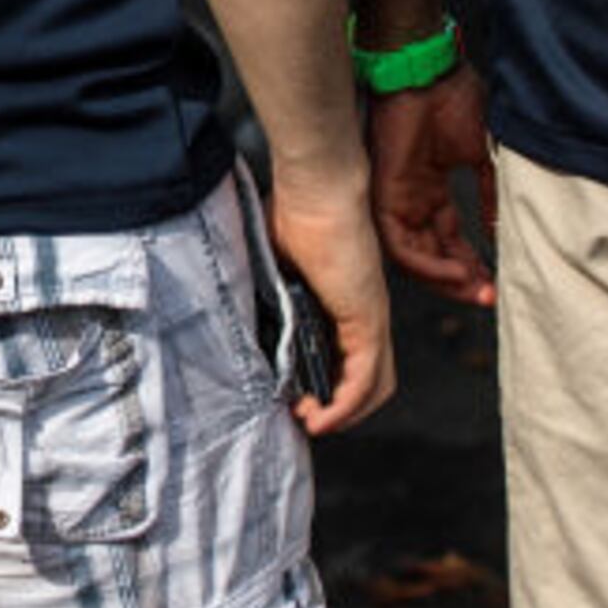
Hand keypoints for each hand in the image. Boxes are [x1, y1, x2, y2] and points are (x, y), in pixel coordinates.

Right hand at [267, 166, 394, 435]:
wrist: (318, 187)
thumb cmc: (294, 213)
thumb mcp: (270, 263)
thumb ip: (262, 292)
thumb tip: (234, 314)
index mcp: (341, 301)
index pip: (342, 356)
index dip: (320, 383)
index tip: (288, 394)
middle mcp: (363, 315)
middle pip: (364, 381)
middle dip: (332, 407)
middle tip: (296, 413)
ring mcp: (371, 320)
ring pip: (373, 388)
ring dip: (342, 414)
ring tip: (307, 420)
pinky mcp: (370, 321)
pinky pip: (365, 380)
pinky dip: (344, 408)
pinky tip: (318, 418)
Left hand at [367, 69, 495, 306]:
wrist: (428, 71)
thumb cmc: (453, 99)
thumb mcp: (482, 155)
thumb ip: (490, 193)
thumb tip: (503, 229)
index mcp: (432, 188)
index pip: (450, 239)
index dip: (472, 263)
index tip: (496, 282)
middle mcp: (413, 198)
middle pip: (433, 254)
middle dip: (461, 280)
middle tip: (488, 297)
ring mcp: (397, 198)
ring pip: (415, 257)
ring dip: (444, 280)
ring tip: (476, 291)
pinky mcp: (385, 195)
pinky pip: (399, 245)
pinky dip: (426, 265)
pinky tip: (455, 274)